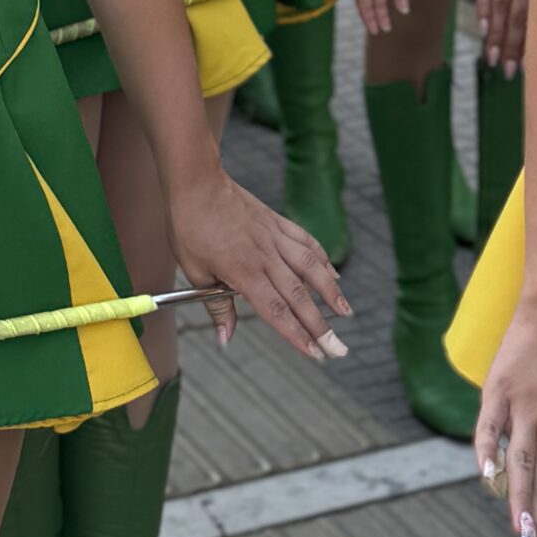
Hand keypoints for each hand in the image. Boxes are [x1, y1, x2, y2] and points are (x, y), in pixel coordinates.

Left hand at [169, 165, 351, 364]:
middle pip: (299, 296)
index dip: (297, 335)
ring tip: (346, 312)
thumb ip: (216, 306)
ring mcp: (274, 236)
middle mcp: (265, 255)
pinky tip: (332, 273)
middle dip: (320, 326)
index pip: (276, 311)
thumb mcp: (195, 271)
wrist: (197, 182)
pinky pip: (305, 241)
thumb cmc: (190, 226)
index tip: (316, 354)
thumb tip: (225, 338)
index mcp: (244, 271)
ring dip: (331, 291)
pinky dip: (322, 258)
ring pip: (311, 266)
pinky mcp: (277, 222)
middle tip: (338, 349)